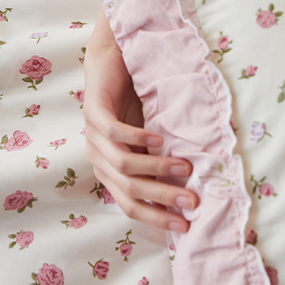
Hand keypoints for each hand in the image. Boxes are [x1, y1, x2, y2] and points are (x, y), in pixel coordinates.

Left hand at [82, 11, 197, 232]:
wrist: (112, 58)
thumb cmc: (135, 99)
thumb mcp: (149, 137)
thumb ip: (159, 161)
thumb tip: (190, 190)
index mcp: (109, 169)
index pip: (130, 204)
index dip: (156, 217)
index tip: (184, 226)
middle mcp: (98, 157)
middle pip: (128, 190)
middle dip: (162, 199)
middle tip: (191, 201)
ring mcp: (93, 135)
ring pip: (124, 164)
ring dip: (156, 168)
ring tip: (184, 167)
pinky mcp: (93, 111)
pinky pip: (114, 133)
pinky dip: (137, 139)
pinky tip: (158, 139)